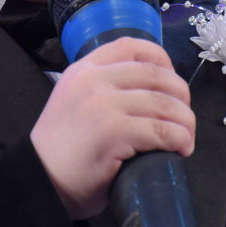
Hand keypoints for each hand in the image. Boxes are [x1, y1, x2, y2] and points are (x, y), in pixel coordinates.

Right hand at [30, 37, 194, 220]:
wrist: (39, 180)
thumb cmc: (62, 150)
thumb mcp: (74, 101)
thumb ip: (101, 88)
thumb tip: (148, 90)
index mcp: (83, 69)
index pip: (132, 46)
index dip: (162, 60)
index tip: (171, 82)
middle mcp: (93, 80)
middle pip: (157, 75)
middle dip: (181, 97)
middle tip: (184, 118)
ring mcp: (103, 104)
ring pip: (165, 104)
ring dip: (185, 122)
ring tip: (185, 138)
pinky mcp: (113, 131)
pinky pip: (162, 130)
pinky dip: (180, 139)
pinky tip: (180, 148)